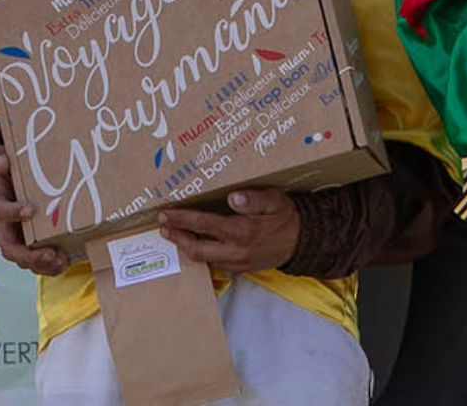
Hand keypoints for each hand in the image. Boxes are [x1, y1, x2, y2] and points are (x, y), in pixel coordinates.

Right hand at [0, 148, 68, 275]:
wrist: (9, 184)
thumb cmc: (8, 172)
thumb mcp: (2, 161)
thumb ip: (0, 160)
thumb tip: (2, 162)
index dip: (12, 212)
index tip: (30, 210)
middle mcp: (5, 227)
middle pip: (10, 248)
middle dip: (30, 255)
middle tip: (49, 254)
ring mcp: (18, 238)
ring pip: (25, 260)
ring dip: (43, 265)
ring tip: (62, 262)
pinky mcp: (32, 243)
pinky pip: (38, 260)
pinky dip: (51, 265)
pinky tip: (66, 262)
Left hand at [158, 190, 300, 273]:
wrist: (304, 242)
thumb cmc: (288, 217)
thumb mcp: (276, 201)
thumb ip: (254, 199)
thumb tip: (233, 197)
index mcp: (241, 231)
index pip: (203, 225)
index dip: (181, 219)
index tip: (165, 213)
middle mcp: (235, 251)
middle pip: (195, 248)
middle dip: (176, 237)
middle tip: (162, 226)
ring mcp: (236, 263)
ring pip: (203, 258)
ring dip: (187, 246)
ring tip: (175, 235)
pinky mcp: (240, 269)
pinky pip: (214, 263)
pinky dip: (202, 254)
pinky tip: (198, 244)